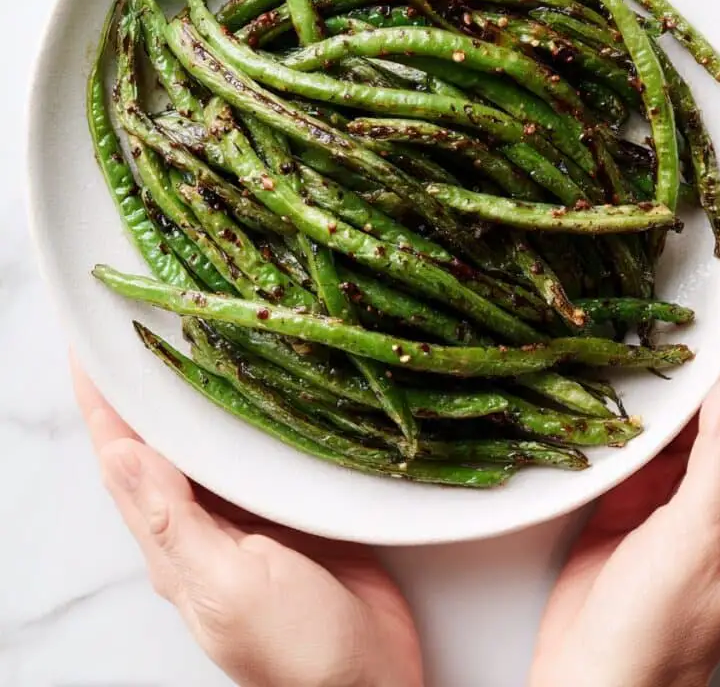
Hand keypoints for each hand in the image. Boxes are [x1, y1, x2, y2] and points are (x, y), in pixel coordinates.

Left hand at [72, 355, 422, 686]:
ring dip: (197, 394)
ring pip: (211, 442)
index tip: (90, 347)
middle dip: (145, 388)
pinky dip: (253, 415)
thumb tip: (120, 453)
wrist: (371, 682)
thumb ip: (174, 522)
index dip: (102, 403)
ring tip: (197, 337)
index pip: (122, 460)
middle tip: (144, 325)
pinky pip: (262, 451)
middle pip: (161, 442)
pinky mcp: (293, 509)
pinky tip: (264, 385)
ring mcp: (250, 516)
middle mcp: (203, 524)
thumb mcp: (229, 586)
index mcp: (174, 543)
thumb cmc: (297, 648)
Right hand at [530, 276, 719, 686]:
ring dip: (683, 361)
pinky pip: (640, 435)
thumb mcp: (699, 539)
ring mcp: (673, 495)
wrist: (595, 683)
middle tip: (716, 279)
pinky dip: (639, 397)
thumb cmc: (657, 630)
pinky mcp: (630, 499)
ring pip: (685, 412)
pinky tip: (625, 372)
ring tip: (671, 309)